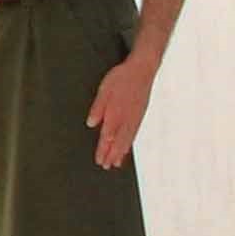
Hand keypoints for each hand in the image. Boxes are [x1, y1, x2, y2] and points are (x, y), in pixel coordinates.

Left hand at [87, 51, 158, 168]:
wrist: (143, 69)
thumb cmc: (122, 77)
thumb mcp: (104, 89)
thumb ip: (98, 107)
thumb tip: (91, 123)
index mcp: (116, 112)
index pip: (108, 136)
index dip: (103, 149)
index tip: (99, 160)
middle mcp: (126, 118)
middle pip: (118, 141)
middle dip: (112, 155)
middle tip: (106, 166)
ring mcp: (135, 117)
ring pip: (127, 139)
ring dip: (121, 152)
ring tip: (116, 163)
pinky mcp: (140, 114)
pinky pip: (134, 133)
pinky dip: (129, 143)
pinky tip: (127, 148)